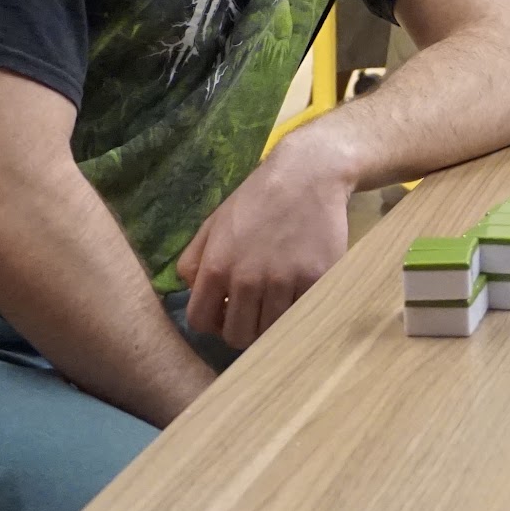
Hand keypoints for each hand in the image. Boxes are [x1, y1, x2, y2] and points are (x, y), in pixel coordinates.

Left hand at [177, 135, 357, 347]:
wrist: (308, 174)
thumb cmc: (257, 198)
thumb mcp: (213, 223)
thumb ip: (194, 260)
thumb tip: (193, 293)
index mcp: (216, 267)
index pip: (200, 322)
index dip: (211, 323)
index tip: (226, 313)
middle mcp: (247, 280)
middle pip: (238, 335)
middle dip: (243, 327)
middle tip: (254, 312)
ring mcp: (283, 282)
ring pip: (271, 330)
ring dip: (272, 321)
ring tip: (278, 301)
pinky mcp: (316, 280)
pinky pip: (302, 315)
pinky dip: (299, 309)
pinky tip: (299, 292)